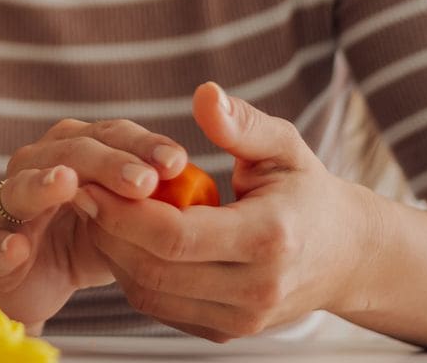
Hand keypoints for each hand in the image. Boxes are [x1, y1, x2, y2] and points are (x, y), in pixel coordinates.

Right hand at [0, 117, 190, 326]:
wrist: (36, 280)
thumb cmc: (89, 236)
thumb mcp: (127, 215)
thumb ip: (152, 200)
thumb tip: (200, 191)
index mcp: (73, 148)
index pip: (110, 135)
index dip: (142, 144)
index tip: (177, 161)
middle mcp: (36, 165)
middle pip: (70, 152)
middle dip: (108, 164)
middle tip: (143, 181)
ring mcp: (8, 205)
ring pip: (22, 186)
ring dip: (45, 184)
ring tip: (68, 184)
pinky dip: (3, 245)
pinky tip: (17, 248)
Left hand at [79, 82, 371, 341]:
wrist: (345, 255)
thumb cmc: (305, 190)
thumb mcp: (284, 147)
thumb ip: (243, 123)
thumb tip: (205, 94)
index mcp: (270, 238)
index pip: (176, 236)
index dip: (123, 210)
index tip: (91, 180)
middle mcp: (256, 288)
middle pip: (154, 269)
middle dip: (108, 230)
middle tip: (81, 192)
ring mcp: (242, 319)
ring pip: (150, 294)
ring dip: (113, 254)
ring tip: (98, 211)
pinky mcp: (227, 332)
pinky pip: (160, 307)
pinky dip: (132, 274)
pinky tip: (124, 238)